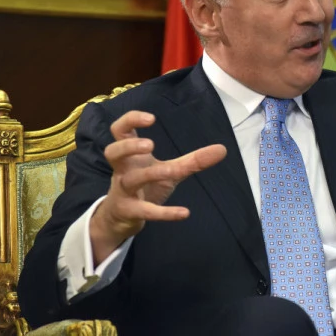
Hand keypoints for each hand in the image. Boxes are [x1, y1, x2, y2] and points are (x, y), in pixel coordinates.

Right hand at [90, 110, 226, 263]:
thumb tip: (223, 149)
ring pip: (130, 180)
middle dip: (129, 146)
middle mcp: (123, 170)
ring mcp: (123, 191)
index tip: (151, 118)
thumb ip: (192, 160)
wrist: (123, 217)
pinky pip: (145, 211)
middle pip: (113, 152)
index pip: (120, 130)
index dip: (131, 120)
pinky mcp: (129, 211)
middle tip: (150, 144)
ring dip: (150, 174)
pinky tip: (185, 213)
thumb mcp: (170, 171)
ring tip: (172, 171)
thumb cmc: (146, 185)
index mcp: (130, 154)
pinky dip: (164, 213)